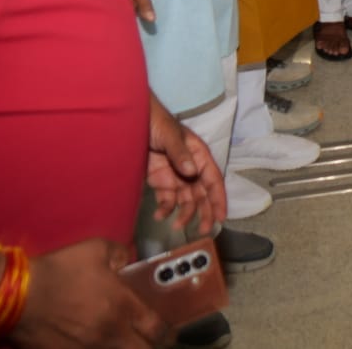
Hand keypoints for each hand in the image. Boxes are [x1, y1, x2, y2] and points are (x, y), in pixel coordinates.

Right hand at [13, 238, 167, 347]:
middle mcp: (110, 333)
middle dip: (152, 346)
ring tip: (126, 341)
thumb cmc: (60, 270)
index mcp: (122, 307)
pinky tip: (98, 345)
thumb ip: (120, 253)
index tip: (170, 331)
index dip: (168, 333)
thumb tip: (127, 260)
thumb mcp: (96, 249)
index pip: (157, 329)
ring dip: (126, 348)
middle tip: (152, 340)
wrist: (19, 296)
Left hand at [146, 96, 225, 235]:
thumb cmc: (155, 121)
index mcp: (198, 155)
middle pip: (202, 193)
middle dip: (205, 212)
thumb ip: (180, 153)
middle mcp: (189, 167)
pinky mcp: (159, 180)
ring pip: (186, 199)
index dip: (219, 198)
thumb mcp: (170, 135)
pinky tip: (160, 216)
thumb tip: (192, 171)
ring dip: (185, 213)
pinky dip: (166, 209)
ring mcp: (174, 175)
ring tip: (178, 225)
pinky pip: (167, 199)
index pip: (213, 179)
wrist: (129, 120)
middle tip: (205, 230)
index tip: (221, 216)